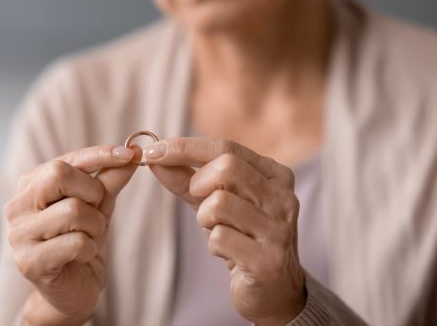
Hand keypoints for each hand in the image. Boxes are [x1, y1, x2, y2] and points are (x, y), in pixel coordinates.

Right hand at [5, 145, 137, 324]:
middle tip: (97, 211)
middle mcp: (17, 206)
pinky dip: (90, 248)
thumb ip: (110, 179)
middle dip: (92, 192)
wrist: (75, 289)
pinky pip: (75, 242)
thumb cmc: (83, 242)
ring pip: (73, 211)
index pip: (65, 160)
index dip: (99, 155)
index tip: (130, 153)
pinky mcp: (28, 262)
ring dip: (95, 226)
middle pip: (59, 175)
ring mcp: (19, 235)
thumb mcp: (100, 205)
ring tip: (89, 238)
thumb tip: (132, 153)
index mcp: (31, 186)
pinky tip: (82, 256)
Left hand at [144, 137, 305, 324]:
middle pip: (226, 167)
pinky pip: (220, 238)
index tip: (153, 151)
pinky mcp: (268, 259)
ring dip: (205, 218)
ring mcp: (278, 228)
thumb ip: (186, 178)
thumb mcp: (215, 201)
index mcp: (274, 175)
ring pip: (219, 203)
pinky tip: (228, 253)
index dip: (185, 147)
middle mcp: (282, 197)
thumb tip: (154, 158)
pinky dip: (213, 245)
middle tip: (199, 201)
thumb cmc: (242, 237)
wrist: (274, 289)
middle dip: (199, 184)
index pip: (226, 147)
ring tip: (218, 230)